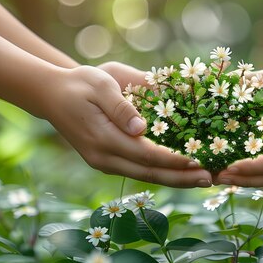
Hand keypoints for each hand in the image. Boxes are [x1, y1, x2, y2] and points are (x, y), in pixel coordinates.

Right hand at [43, 66, 212, 187]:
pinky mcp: (107, 161)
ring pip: (144, 176)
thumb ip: (121, 107)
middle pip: (148, 173)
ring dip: (174, 179)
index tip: (198, 161)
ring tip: (202, 179)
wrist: (51, 95)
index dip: (173, 160)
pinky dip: (161, 173)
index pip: (145, 155)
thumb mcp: (101, 84)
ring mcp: (103, 163)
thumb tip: (141, 128)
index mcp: (103, 138)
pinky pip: (138, 171)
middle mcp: (103, 157)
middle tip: (210, 179)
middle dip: (181, 178)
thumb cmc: (80, 83)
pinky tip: (181, 172)